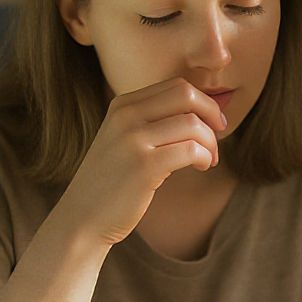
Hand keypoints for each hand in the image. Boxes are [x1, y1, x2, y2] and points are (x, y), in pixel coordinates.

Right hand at [57, 77, 226, 246]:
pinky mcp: (144, 166)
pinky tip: (201, 167)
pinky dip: (204, 157)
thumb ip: (155, 121)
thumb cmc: (115, 180)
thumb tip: (205, 112)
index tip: (213, 125)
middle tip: (216, 139)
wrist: (84, 216)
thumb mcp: (127, 140)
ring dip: (211, 143)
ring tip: (208, 160)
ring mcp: (133, 139)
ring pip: (193, 124)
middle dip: (212, 115)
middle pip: (187, 95)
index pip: (177, 86)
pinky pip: (190, 150)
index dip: (204, 104)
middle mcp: (126, 116)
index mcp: (123, 105)